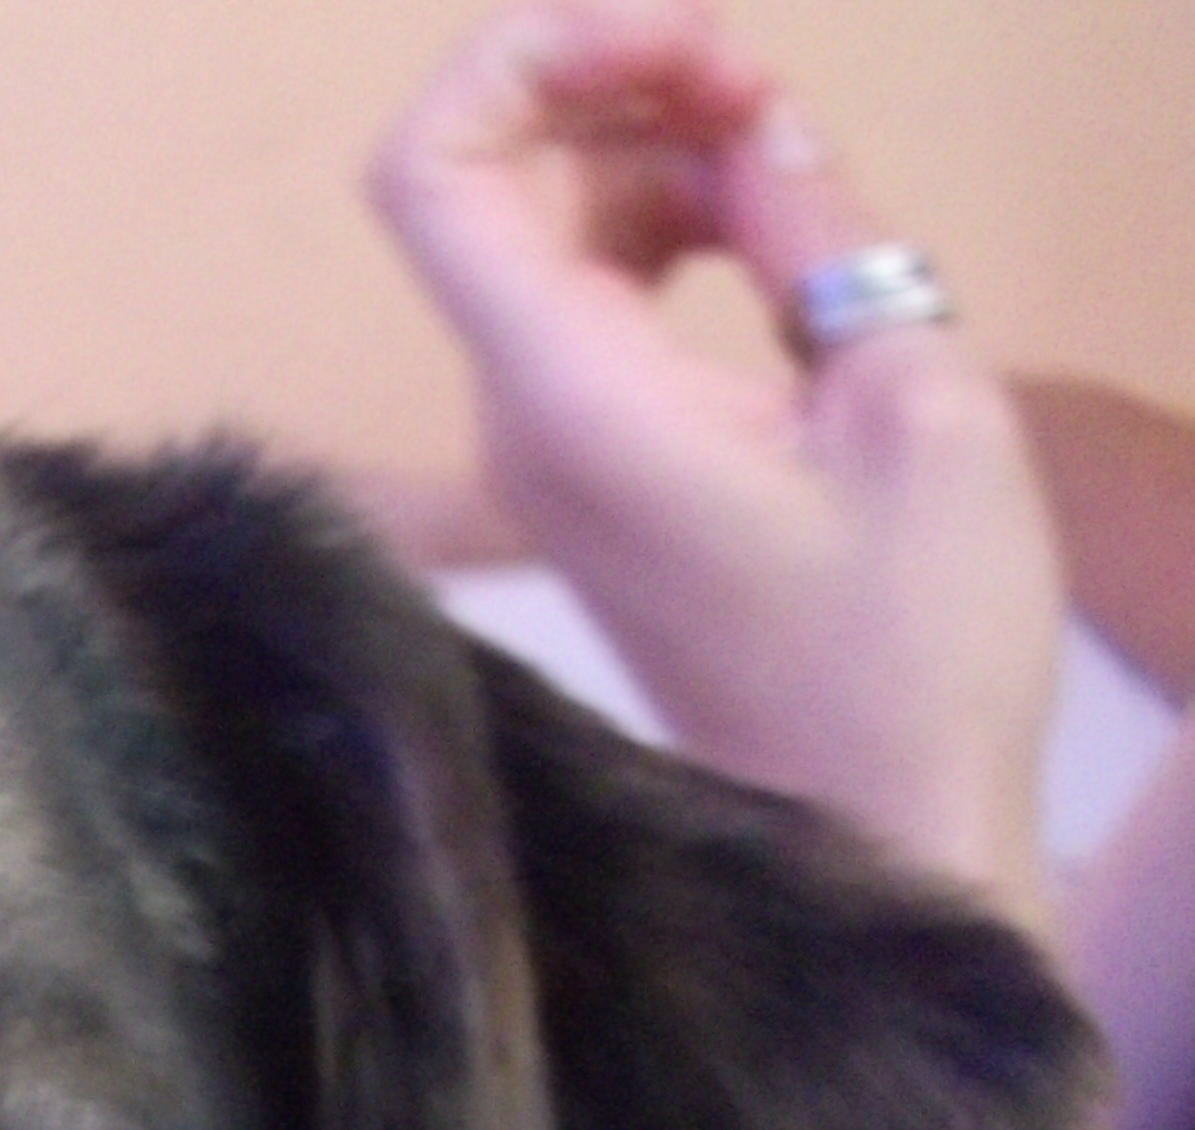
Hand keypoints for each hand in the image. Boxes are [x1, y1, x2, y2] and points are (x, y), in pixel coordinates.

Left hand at [370, 3, 1060, 905]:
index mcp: (570, 397)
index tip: (684, 37)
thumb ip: (815, 232)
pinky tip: (772, 226)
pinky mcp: (592, 477)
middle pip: (489, 182)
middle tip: (761, 80)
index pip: (432, 174)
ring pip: (548, 233)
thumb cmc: (910, 652)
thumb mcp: (913, 400)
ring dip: (653, 150)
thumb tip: (751, 126)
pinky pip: (589, 303)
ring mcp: (544, 453)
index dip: (523, 58)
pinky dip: (665, 228)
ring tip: (790, 147)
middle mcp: (519, 419)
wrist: (876, 833)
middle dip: (611, 84)